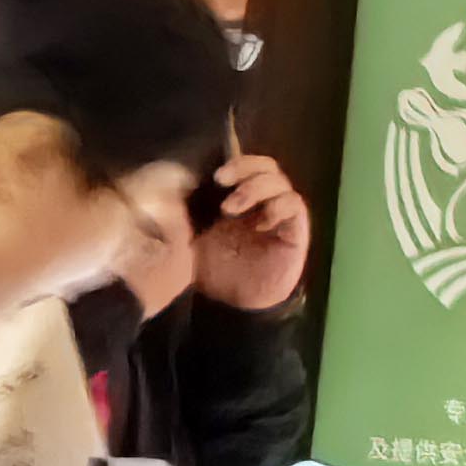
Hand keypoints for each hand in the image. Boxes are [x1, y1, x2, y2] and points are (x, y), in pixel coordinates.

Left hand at [195, 152, 310, 309]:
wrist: (234, 303)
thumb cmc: (213, 268)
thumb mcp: (190, 234)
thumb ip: (185, 209)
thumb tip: (169, 182)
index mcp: (240, 198)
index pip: (245, 165)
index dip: (233, 161)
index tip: (211, 174)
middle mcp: (264, 201)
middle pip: (266, 166)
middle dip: (244, 167)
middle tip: (221, 180)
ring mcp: (282, 215)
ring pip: (280, 182)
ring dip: (255, 188)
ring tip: (232, 208)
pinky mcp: (296, 231)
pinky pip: (294, 206)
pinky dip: (278, 207)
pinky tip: (261, 222)